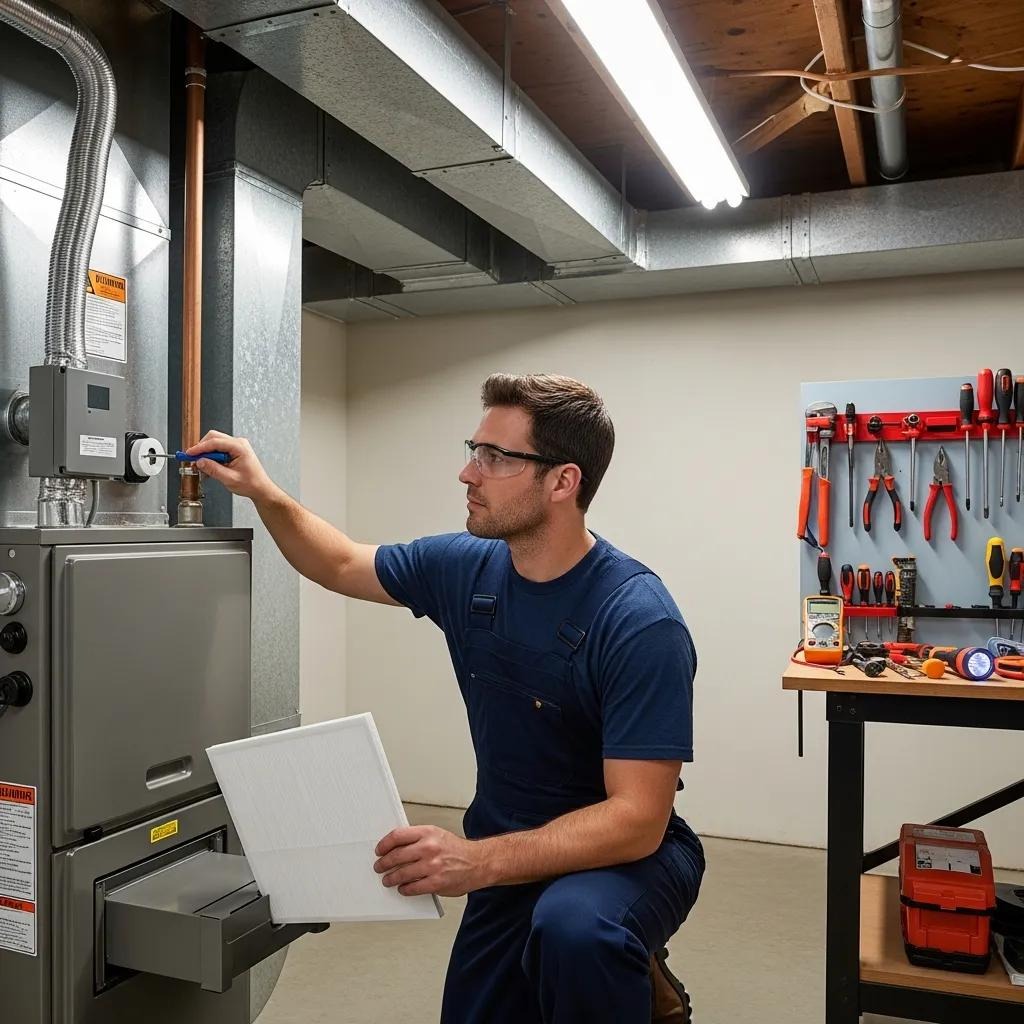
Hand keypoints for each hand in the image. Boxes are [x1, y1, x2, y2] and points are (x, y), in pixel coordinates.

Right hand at [185, 430, 275, 503]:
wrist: (260, 488)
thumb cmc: (251, 484)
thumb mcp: (229, 479)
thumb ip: (213, 469)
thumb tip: (200, 462)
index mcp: (239, 447)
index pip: (215, 442)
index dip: (200, 448)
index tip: (190, 454)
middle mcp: (238, 443)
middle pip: (213, 438)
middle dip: (202, 449)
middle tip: (193, 460)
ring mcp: (237, 446)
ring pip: (215, 444)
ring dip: (206, 455)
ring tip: (203, 468)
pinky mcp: (234, 451)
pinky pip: (219, 450)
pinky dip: (212, 458)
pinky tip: (209, 468)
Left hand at [374, 825, 488, 897]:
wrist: (478, 862)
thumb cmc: (457, 850)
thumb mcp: (437, 835)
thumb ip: (418, 838)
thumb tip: (396, 846)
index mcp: (428, 832)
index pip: (397, 836)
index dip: (384, 844)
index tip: (379, 850)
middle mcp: (429, 847)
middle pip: (396, 856)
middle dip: (384, 863)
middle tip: (379, 867)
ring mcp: (432, 866)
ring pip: (402, 874)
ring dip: (391, 878)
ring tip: (388, 880)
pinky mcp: (436, 883)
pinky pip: (412, 888)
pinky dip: (405, 889)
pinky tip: (403, 888)